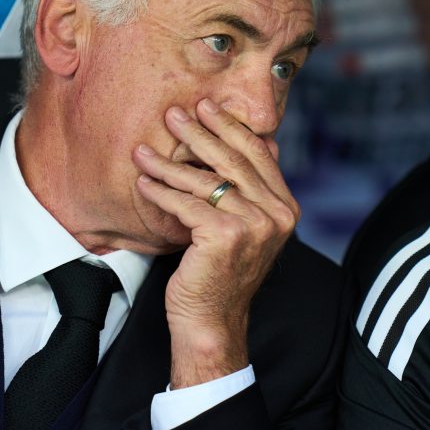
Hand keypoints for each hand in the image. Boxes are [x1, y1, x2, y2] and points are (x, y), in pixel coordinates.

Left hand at [132, 98, 298, 387]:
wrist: (213, 321)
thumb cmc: (223, 272)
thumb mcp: (248, 226)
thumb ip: (253, 190)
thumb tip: (261, 142)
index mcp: (285, 208)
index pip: (259, 155)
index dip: (232, 128)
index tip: (208, 107)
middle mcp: (277, 215)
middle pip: (233, 161)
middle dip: (200, 133)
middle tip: (175, 114)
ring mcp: (254, 225)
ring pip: (205, 181)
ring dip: (169, 164)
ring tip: (143, 151)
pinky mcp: (225, 236)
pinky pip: (187, 204)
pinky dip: (162, 192)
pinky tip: (144, 183)